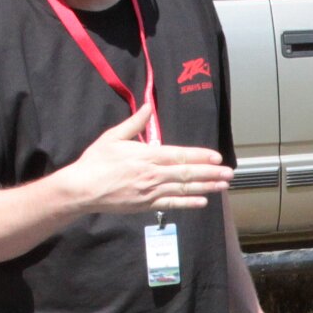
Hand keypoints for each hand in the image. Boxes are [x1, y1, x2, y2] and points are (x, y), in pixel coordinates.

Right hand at [59, 106, 234, 213]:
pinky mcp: (146, 205)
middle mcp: (153, 174)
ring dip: (206, 187)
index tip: (217, 157)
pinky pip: (172, 205)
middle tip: (230, 174)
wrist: (82, 189)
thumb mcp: (113, 137)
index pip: (180, 156)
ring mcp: (151, 191)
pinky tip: (203, 201)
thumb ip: (135, 123)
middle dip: (211, 173)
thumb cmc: (96, 161)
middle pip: (188, 174)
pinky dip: (188, 203)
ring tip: (223, 186)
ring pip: (184, 190)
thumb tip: (150, 107)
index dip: (201, 156)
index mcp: (147, 156)